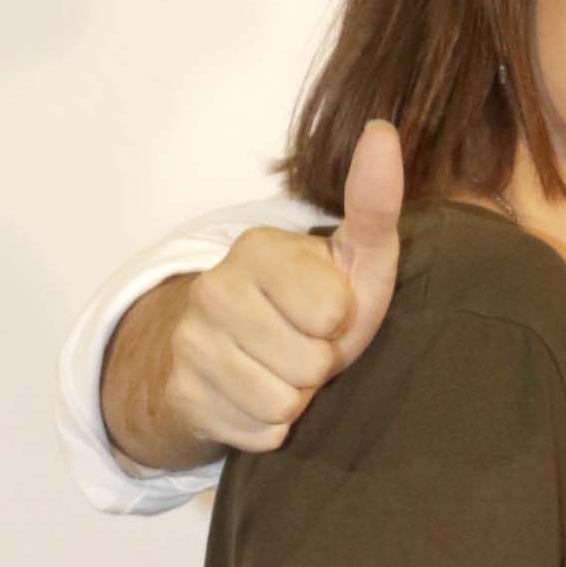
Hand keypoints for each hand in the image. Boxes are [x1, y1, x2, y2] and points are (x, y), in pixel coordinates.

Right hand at [122, 130, 404, 461]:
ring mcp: (190, 344)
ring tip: (280, 371)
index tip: (327, 312)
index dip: (341, 323)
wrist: (231, 355)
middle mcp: (212, 289)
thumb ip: (373, 204)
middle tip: (302, 347)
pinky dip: (267, 427)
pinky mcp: (182, 396)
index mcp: (256, 248)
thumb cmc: (311, 305)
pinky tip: (253, 397)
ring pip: (281, 405)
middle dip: (317, 367)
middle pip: (308, 365)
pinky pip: (258, 435)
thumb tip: (383, 131)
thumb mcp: (354, 258)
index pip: (331, 312)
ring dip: (294, 399)